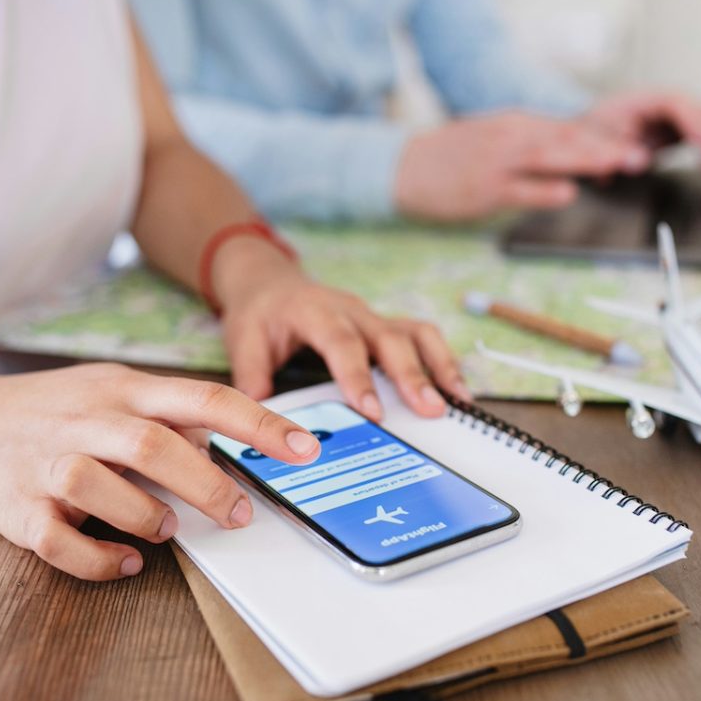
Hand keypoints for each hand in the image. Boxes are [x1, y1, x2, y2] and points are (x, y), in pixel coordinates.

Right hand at [0, 365, 322, 580]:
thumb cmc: (58, 411)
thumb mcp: (114, 392)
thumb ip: (170, 416)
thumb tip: (234, 445)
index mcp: (123, 389)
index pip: (204, 398)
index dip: (260, 425)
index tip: (307, 450)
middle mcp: (86, 419)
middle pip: (154, 445)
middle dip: (208, 485)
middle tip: (240, 515)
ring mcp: (46, 462)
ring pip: (101, 487)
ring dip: (146, 515)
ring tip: (166, 528)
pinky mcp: (15, 506)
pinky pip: (60, 541)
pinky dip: (101, 558)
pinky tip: (127, 560)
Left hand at [211, 238, 470, 419]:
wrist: (270, 283)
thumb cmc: (260, 314)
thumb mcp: (243, 340)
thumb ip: (251, 376)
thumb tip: (259, 418)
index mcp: (315, 311)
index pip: (341, 342)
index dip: (358, 375)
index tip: (371, 410)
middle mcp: (351, 311)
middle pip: (389, 338)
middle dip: (411, 375)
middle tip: (429, 410)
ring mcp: (373, 316)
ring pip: (414, 333)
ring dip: (438, 366)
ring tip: (456, 402)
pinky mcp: (386, 325)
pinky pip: (422, 337)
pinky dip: (443, 361)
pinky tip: (456, 391)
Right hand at [394, 111, 650, 221]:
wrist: (404, 166)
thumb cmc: (453, 158)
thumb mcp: (495, 139)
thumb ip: (532, 147)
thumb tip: (571, 165)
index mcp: (516, 124)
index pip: (568, 128)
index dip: (603, 138)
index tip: (632, 147)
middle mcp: (511, 136)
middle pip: (566, 138)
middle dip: (605, 147)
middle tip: (639, 156)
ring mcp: (497, 162)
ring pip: (548, 156)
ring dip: (584, 161)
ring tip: (615, 166)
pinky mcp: (484, 188)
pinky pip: (520, 188)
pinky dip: (546, 190)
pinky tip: (568, 193)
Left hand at [581, 91, 700, 159]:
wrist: (585, 129)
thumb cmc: (590, 129)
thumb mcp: (593, 139)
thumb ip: (614, 150)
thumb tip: (640, 159)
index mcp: (643, 99)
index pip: (676, 104)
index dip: (694, 122)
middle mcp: (662, 104)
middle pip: (698, 109)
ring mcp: (673, 116)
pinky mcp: (678, 130)